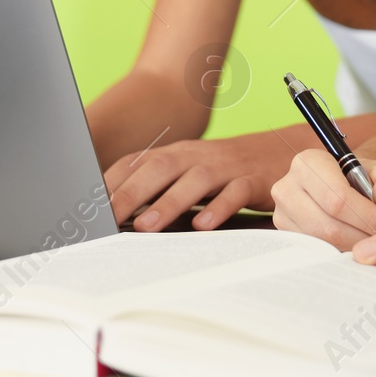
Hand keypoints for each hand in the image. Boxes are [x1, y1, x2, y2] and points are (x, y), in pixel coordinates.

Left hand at [103, 133, 291, 231]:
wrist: (287, 151)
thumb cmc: (231, 170)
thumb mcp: (194, 173)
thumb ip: (162, 187)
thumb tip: (118, 214)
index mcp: (180, 154)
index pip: (138, 162)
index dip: (112, 181)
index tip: (87, 206)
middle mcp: (200, 156)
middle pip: (161, 167)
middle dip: (130, 192)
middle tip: (106, 218)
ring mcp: (228, 166)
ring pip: (195, 179)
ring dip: (169, 201)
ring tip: (146, 225)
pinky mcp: (255, 180)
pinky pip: (236, 191)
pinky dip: (220, 207)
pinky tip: (204, 225)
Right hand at [271, 150, 375, 248]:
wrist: (345, 188)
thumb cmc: (363, 180)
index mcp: (309, 163)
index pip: (337, 198)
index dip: (367, 215)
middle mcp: (287, 187)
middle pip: (327, 224)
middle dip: (362, 234)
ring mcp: (282, 214)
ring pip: (322, 242)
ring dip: (353, 245)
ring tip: (374, 240)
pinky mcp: (286, 236)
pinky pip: (315, 251)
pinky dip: (340, 251)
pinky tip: (356, 244)